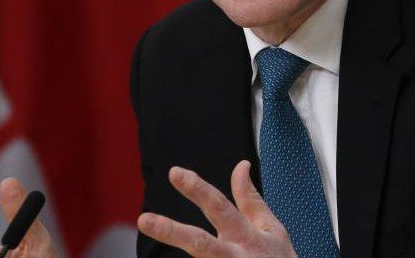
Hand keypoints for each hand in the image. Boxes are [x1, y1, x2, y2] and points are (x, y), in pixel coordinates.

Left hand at [137, 160, 296, 257]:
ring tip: (148, 229)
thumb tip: (240, 166)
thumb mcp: (270, 228)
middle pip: (200, 243)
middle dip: (171, 232)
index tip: (175, 173)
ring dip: (174, 243)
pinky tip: (172, 255)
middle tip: (144, 220)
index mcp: (246, 236)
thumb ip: (250, 199)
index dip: (197, 189)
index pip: (218, 207)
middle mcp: (234, 256)